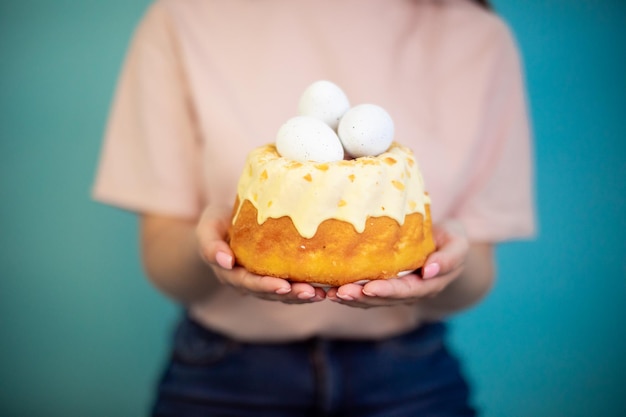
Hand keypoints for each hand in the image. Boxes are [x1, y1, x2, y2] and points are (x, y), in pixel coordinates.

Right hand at [196, 205, 325, 303]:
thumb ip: (210, 245)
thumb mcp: (207, 229)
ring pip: (283, 294)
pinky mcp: (276, 275)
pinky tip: (325, 287)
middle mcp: (247, 283)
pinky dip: (307, 288)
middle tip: (311, 292)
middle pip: (270, 293)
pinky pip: (292, 286)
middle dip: (290, 294)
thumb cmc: (216, 223)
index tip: (283, 285)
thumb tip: (225, 261)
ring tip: (321, 293)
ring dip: (302, 296)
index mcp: (230, 274)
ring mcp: (262, 281)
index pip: (248, 283)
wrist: (224, 224)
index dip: (265, 286)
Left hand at [326, 220, 468, 307]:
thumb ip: (450, 258)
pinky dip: (348, 292)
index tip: (369, 288)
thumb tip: (430, 271)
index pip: (406, 291)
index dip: (388, 291)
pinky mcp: (384, 285)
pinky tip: (329, 288)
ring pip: (372, 300)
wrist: (445, 244)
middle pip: (384, 299)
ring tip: (330, 293)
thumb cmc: (451, 239)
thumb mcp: (458, 244)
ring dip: (351, 298)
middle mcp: (411, 293)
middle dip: (361, 297)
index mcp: (429, 284)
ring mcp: (397, 292)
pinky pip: (366, 293)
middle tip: (340, 292)